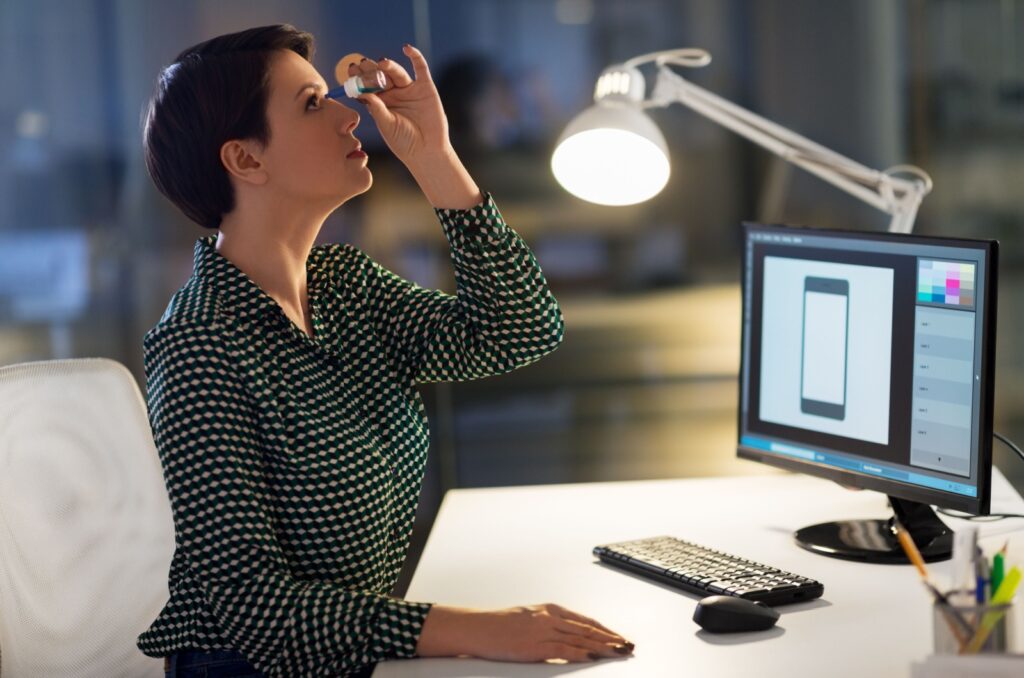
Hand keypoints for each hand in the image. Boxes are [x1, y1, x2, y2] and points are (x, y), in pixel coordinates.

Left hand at [351, 45, 449, 166]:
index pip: (366, 86)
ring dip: (388, 66)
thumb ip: (376, 108)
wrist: (427, 152)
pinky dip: (415, 56)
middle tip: (362, 64)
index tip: (351, 71)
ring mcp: (409, 90)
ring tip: (382, 64)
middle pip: (379, 76)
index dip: (358, 78)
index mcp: (379, 103)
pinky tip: (407, 48)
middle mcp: (393, 94)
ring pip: (396, 72)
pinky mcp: (425, 87)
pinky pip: (420, 68)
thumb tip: (363, 92)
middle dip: (370, 69)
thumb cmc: (404, 143)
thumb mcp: (387, 125)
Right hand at [417, 603, 634, 662]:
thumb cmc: (498, 624)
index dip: (605, 629)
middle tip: (628, 645)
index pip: (585, 620)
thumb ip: (549, 624)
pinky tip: (592, 658)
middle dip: (610, 638)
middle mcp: (549, 617)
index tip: (619, 636)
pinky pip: (563, 650)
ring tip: (619, 652)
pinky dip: (580, 654)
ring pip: (580, 639)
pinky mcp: (534, 645)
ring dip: (602, 647)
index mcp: (549, 609)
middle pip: (587, 629)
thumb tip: (569, 636)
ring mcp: (542, 630)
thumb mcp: (528, 617)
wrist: (476, 627)